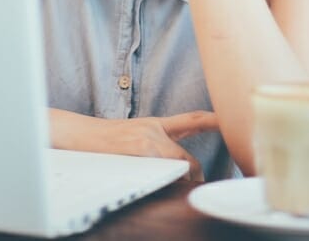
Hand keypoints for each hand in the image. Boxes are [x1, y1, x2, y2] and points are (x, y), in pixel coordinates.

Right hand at [50, 109, 218, 181]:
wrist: (75, 134)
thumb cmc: (102, 140)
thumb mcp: (132, 133)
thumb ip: (154, 144)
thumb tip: (175, 167)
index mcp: (155, 124)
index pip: (192, 120)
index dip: (215, 121)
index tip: (233, 122)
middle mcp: (155, 130)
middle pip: (187, 160)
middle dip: (191, 177)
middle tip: (191, 188)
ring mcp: (148, 141)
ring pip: (176, 168)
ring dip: (175, 183)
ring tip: (165, 189)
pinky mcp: (139, 151)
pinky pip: (161, 173)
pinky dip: (161, 183)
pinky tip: (149, 185)